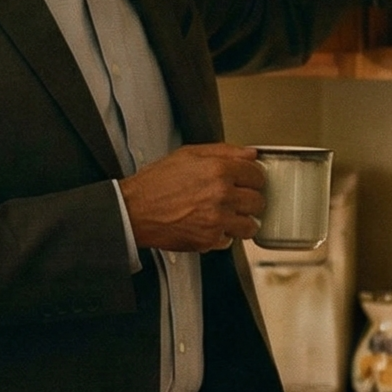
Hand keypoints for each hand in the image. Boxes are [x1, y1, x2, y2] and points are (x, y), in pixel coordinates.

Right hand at [119, 144, 265, 251]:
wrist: (133, 211)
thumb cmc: (155, 183)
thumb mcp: (187, 154)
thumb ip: (223, 151)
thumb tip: (250, 154)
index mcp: (218, 169)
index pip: (257, 175)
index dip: (252, 178)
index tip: (247, 181)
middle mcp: (222, 194)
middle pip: (258, 201)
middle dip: (248, 200)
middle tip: (235, 199)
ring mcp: (218, 219)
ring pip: (250, 225)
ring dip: (241, 221)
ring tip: (226, 216)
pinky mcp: (210, 240)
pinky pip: (230, 240)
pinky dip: (222, 235)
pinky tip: (209, 226)